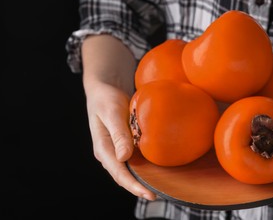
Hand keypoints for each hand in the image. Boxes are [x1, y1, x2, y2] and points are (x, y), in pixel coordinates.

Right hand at [85, 81, 156, 199]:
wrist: (105, 88)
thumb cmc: (106, 98)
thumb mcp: (112, 112)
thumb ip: (118, 134)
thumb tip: (124, 157)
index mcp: (102, 147)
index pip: (118, 172)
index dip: (132, 185)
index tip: (148, 194)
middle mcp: (109, 152)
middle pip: (123, 176)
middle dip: (138, 187)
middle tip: (157, 195)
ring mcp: (116, 149)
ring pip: (128, 170)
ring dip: (141, 179)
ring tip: (158, 187)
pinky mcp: (124, 144)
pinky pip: (133, 159)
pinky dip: (143, 166)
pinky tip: (155, 169)